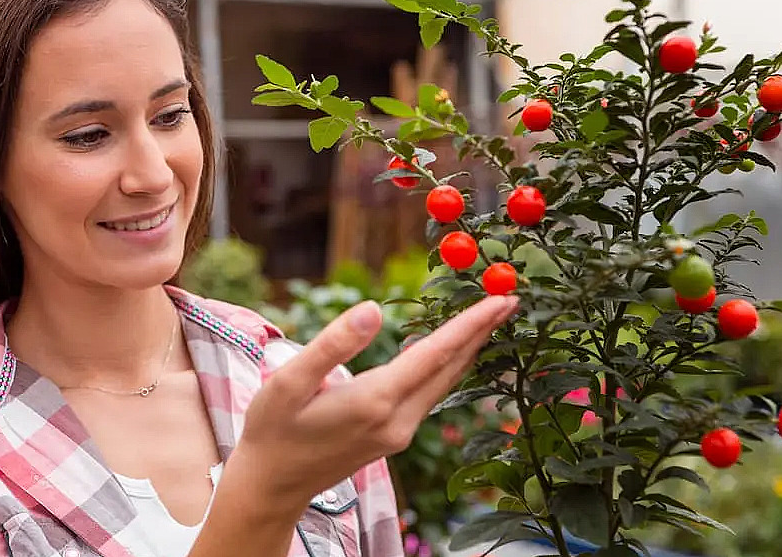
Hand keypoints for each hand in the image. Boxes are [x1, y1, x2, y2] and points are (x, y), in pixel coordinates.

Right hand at [231, 294, 518, 506]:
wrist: (272, 483)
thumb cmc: (274, 428)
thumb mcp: (290, 382)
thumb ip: (333, 345)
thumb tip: (374, 309)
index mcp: (376, 401)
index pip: (436, 354)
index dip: (471, 324)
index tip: (502, 300)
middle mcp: (398, 420)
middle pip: (451, 368)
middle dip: (482, 332)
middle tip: (510, 298)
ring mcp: (399, 433)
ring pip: (444, 383)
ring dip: (468, 349)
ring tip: (489, 318)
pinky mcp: (394, 437)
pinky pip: (430, 395)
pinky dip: (446, 367)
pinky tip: (449, 351)